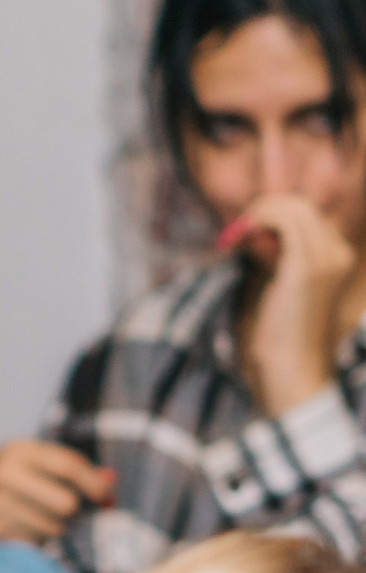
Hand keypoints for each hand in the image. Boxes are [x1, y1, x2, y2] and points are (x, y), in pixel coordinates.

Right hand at [0, 439, 112, 549]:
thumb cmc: (3, 484)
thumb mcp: (30, 466)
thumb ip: (70, 470)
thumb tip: (112, 481)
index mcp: (18, 450)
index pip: (70, 466)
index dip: (95, 485)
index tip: (106, 500)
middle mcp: (4, 472)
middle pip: (66, 503)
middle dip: (74, 515)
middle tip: (69, 516)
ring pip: (52, 527)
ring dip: (54, 531)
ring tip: (39, 524)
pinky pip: (34, 542)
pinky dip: (36, 542)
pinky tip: (23, 533)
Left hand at [225, 192, 356, 414]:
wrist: (289, 367)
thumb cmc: (277, 332)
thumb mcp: (275, 284)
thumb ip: (268, 256)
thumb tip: (249, 230)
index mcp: (336, 256)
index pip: (305, 214)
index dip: (272, 214)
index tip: (243, 229)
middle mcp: (337, 252)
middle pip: (300, 205)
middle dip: (264, 209)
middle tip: (235, 230)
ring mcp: (325, 257)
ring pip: (293, 207)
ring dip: (259, 212)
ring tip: (235, 235)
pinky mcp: (306, 266)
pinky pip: (284, 220)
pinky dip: (258, 219)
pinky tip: (239, 236)